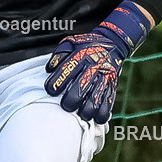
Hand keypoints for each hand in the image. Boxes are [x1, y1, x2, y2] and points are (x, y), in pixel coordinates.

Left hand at [44, 1, 151, 122]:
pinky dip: (103, 112)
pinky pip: (109, 101)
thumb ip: (58, 55)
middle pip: (81, 87)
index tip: (51, 91)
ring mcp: (104, 77)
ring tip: (82, 114)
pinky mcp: (112, 84)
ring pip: (96, 97)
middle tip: (66, 106)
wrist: (113, 43)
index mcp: (81, 56)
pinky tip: (96, 118)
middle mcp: (93, 67)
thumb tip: (49, 69)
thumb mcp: (70, 43)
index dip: (56, 82)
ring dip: (88, 109)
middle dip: (72, 100)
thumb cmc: (86, 45)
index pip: (66, 70)